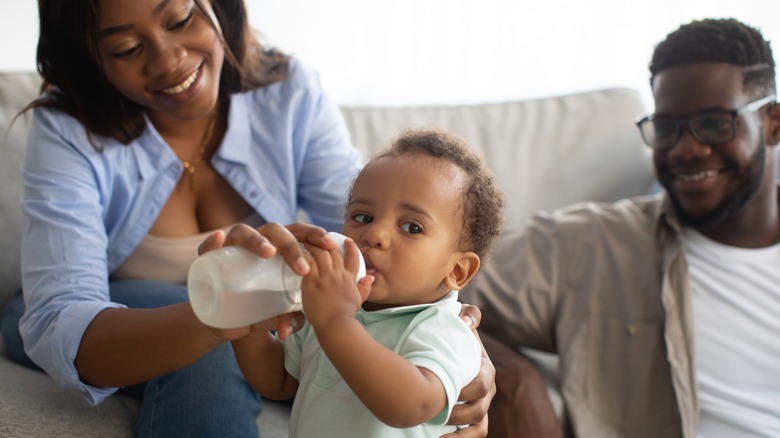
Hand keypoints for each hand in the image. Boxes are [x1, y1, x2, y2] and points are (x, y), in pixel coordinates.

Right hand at [196, 222, 332, 339]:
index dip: (314, 233)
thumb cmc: (264, 309)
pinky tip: (219, 239)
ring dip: (256, 240)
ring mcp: (232, 248)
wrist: (232, 322)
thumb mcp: (281, 315)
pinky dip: (211, 242)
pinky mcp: (209, 259)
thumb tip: (286, 330)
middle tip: (301, 267)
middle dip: (290, 244)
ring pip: (242, 232)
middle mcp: (257, 242)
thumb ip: (291, 320)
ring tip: (268, 252)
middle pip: (274, 230)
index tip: (329, 245)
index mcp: (280, 249)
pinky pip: (206, 247)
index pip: (298, 232)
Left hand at [299, 238, 372, 327]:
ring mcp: (325, 276)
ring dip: (314, 245)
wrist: (336, 324)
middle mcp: (338, 274)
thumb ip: (365, 287)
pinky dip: (303, 255)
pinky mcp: (312, 281)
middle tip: (320, 237)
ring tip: (307, 241)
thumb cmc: (346, 315)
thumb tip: (371, 277)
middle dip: (327, 242)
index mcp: (350, 278)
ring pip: (320, 253)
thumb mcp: (359, 300)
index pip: (353, 258)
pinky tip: (298, 252)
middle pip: (334, 251)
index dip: (351, 247)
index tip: (347, 240)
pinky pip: (308, 262)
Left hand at [441, 304, 494, 436]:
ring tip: (433, 428)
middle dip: (455, 413)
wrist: (446, 349)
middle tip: (432, 412)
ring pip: (479, 426)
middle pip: (478, 409)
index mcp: (485, 369)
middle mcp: (487, 390)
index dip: (464, 391)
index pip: (481, 384)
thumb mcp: (458, 322)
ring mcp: (481, 406)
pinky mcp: (474, 420)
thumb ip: (467, 317)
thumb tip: (467, 320)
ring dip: (457, 432)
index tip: (443, 390)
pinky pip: (476, 435)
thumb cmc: (451, 336)